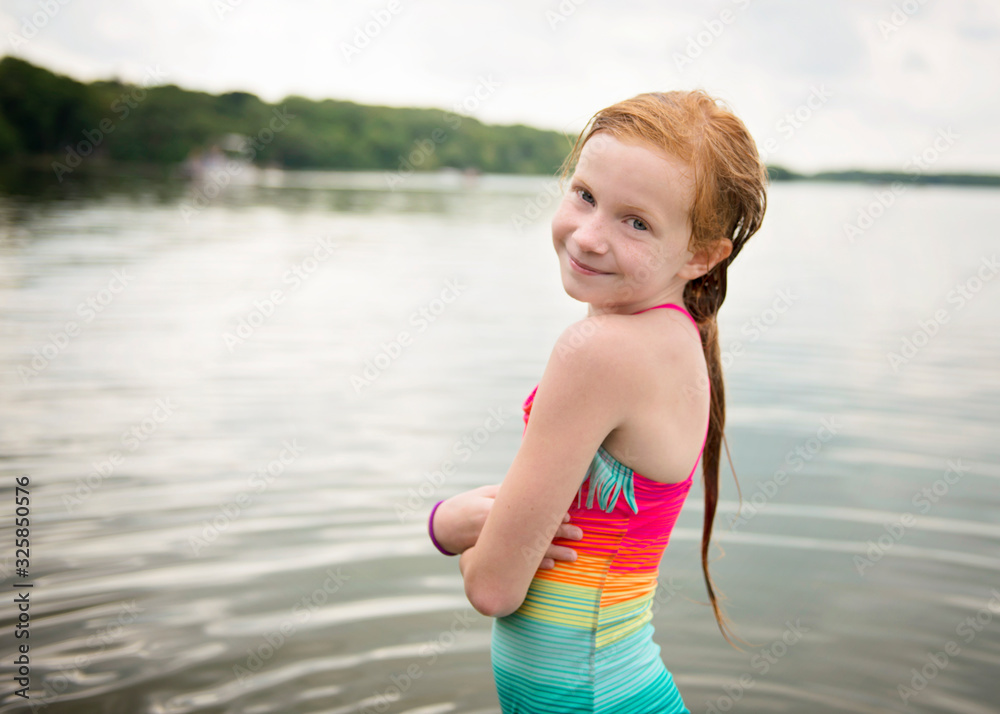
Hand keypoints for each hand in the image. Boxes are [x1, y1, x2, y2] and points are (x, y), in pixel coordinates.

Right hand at [432, 485, 582, 567]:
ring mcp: (494, 547)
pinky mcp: (494, 558)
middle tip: (579, 535)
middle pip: (532, 533)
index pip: (527, 512)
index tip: (569, 516)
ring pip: (528, 552)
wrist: (444, 526)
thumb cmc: (468, 504)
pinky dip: (534, 567)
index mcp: (493, 509)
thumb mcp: (487, 492)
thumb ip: (509, 492)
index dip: (549, 515)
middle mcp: (494, 530)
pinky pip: (517, 565)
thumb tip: (538, 484)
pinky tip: (550, 566)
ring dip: (553, 553)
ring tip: (573, 555)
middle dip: (558, 534)